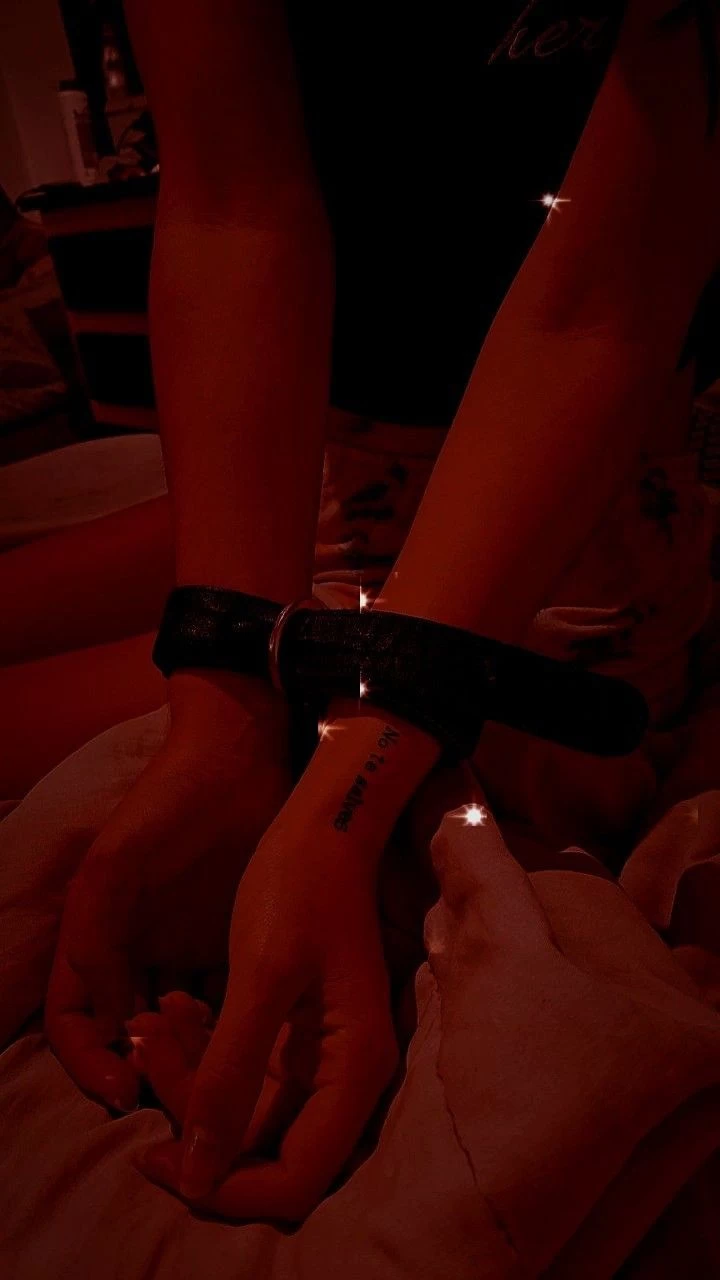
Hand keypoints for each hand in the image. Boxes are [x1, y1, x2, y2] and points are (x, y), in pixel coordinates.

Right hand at [45, 672, 291, 1112]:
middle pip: (130, 1034)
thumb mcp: (115, 864)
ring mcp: (189, 951)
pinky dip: (237, 1027)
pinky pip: (232, 1001)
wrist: (244, 759)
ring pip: (184, 1027)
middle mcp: (138, 953)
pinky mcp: (239, 945)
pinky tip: (255, 1039)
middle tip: (181, 1095)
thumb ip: (95, 939)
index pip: (74, 1020)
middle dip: (148, 1069)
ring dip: (196, 1056)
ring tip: (221, 1073)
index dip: (87, 1060)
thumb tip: (114, 1020)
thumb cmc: (169, 803)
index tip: (123, 1088)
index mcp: (95, 938)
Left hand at [135, 708, 438, 1220]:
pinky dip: (200, 1051)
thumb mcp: (260, 978)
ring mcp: (320, 1057)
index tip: (161, 1156)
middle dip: (192, 1120)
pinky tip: (173, 1005)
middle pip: (262, 1151)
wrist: (321, 824)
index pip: (293, 1183)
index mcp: (354, 1073)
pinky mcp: (295, 1034)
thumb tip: (198, 1174)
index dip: (225, 1186)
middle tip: (144, 1055)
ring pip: (244, 1112)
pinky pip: (241, 1072)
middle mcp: (344, 1078)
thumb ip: (230, 1077)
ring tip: (152, 1018)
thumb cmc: (300, 887)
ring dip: (188, 1077)